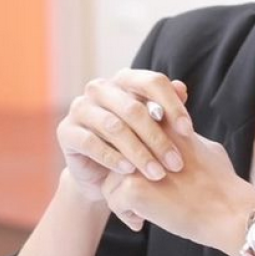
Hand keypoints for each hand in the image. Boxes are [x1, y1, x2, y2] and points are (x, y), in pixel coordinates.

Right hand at [56, 70, 192, 202]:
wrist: (102, 175)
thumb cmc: (136, 145)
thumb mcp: (155, 129)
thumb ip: (167, 108)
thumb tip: (182, 87)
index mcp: (124, 80)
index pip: (152, 82)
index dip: (172, 105)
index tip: (188, 132)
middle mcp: (100, 89)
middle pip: (133, 108)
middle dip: (158, 138)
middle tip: (176, 163)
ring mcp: (80, 108)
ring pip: (113, 127)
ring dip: (139, 152)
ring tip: (156, 173)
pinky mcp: (66, 131)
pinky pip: (91, 142)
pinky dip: (112, 158)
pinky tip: (129, 171)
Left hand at [101, 133, 254, 253]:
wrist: (228, 210)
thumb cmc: (223, 184)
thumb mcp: (205, 148)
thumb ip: (181, 141)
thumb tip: (175, 143)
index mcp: (164, 125)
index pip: (131, 135)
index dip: (133, 157)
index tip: (147, 176)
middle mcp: (147, 138)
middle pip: (117, 156)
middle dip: (124, 178)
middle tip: (144, 195)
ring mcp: (138, 162)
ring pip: (111, 180)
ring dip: (123, 198)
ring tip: (144, 213)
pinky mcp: (133, 187)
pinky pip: (113, 201)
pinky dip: (127, 215)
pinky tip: (143, 223)